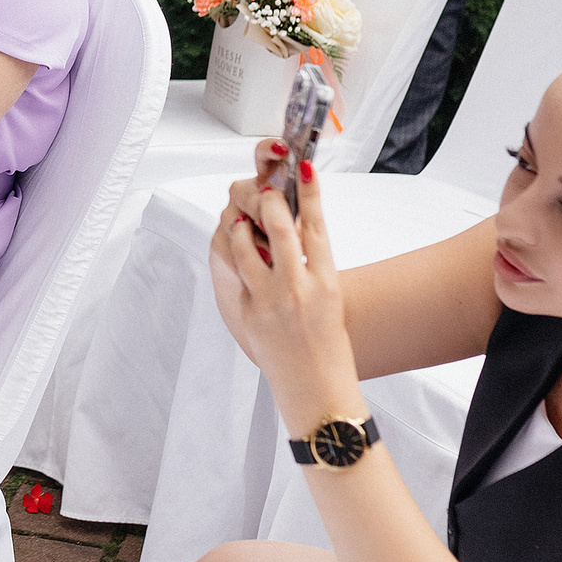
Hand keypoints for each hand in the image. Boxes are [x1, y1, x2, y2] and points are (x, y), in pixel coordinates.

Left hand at [209, 157, 362, 427]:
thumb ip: (312, 267)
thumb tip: (292, 234)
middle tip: (265, 185)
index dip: (308, 191)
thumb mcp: (331, 301)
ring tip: (244, 218)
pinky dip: (231, 253)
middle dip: (267, 198)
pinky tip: (234, 245)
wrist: (320, 396)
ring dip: (241, 224)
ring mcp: (271, 301)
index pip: (317, 224)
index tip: (302, 165)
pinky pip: (232, 272)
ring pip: (245, 242)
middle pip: (279, 224)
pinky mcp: (248, 315)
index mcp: (327, 282)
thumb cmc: (330, 350)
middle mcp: (299, 287)